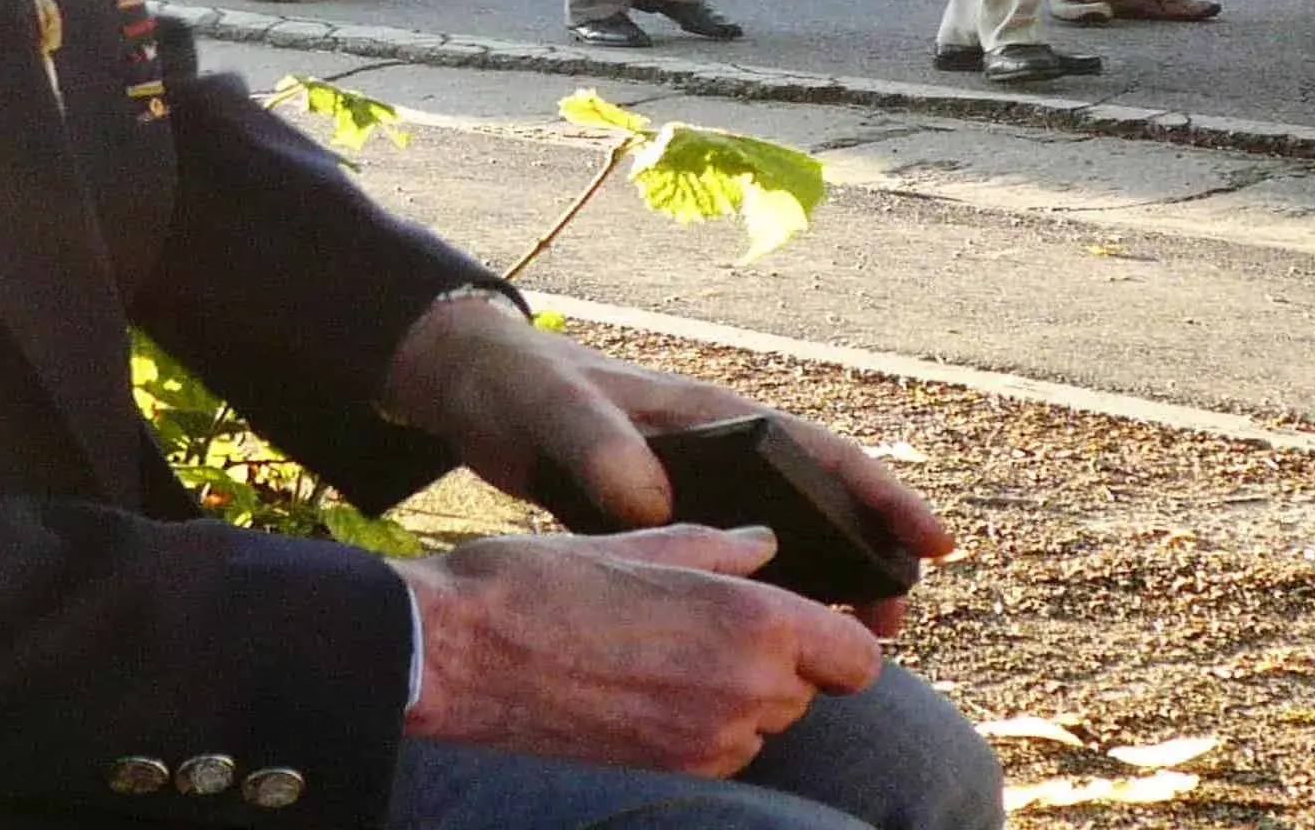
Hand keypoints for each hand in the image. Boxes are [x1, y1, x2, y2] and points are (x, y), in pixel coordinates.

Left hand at [376, 292, 954, 635]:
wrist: (478, 391)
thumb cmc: (523, 384)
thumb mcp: (556, 408)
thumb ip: (598, 444)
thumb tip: (651, 501)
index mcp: (713, 416)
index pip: (819, 453)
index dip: (880, 497)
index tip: (931, 541)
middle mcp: (718, 452)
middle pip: (815, 505)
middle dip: (865, 557)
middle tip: (895, 620)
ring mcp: (694, 487)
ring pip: (778, 540)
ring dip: (819, 585)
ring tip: (856, 642)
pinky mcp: (660, 520)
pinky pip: (728, 564)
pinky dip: (761, 598)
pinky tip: (771, 642)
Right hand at [394, 526, 883, 774]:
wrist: (455, 655)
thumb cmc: (541, 583)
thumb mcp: (639, 543)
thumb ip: (720, 547)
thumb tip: (766, 545)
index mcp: (751, 622)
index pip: (859, 658)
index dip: (840, 640)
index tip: (808, 622)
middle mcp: (743, 691)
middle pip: (812, 691)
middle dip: (784, 663)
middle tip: (719, 627)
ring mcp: (706, 743)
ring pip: (767, 724)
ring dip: (743, 696)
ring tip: (673, 654)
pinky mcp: (669, 772)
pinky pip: (722, 751)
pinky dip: (706, 727)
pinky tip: (650, 691)